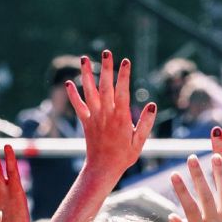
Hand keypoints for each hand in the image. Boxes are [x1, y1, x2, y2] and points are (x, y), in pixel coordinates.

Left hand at [65, 50, 155, 179]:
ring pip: (89, 92)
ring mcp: (94, 117)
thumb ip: (146, 123)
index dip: (124, 75)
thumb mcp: (140, 141)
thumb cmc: (124, 156)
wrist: (102, 169)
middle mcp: (106, 114)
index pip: (122, 91)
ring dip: (86, 75)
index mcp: (121, 117)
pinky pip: (78, 106)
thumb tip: (152, 104)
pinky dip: (73, 94)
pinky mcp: (86, 122)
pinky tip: (69, 83)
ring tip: (84, 58)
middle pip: (105, 86)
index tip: (126, 61)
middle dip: (106, 68)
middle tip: (106, 52)